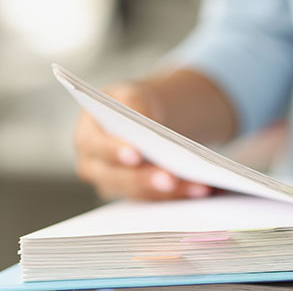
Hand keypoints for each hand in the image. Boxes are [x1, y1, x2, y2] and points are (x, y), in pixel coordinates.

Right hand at [74, 82, 213, 200]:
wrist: (139, 118)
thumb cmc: (131, 104)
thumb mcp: (131, 95)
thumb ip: (134, 105)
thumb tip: (145, 122)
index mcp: (87, 138)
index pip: (98, 147)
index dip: (116, 151)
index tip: (136, 155)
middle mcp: (94, 167)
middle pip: (119, 178)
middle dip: (147, 179)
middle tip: (171, 179)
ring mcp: (113, 184)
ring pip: (141, 194)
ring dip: (171, 193)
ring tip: (199, 187)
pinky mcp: (134, 195)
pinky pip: (156, 200)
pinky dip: (180, 195)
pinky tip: (202, 189)